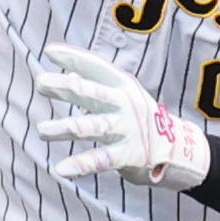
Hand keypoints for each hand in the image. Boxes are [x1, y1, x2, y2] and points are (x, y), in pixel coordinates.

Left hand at [35, 44, 210, 187]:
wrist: (179, 150)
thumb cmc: (141, 120)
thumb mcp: (124, 98)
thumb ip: (97, 89)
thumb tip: (69, 77)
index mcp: (123, 87)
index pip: (96, 68)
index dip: (74, 58)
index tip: (49, 51)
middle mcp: (124, 104)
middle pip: (91, 93)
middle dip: (65, 87)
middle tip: (40, 83)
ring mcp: (126, 129)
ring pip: (92, 127)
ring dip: (65, 128)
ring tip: (42, 131)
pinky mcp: (128, 155)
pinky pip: (101, 160)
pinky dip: (81, 165)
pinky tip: (62, 169)